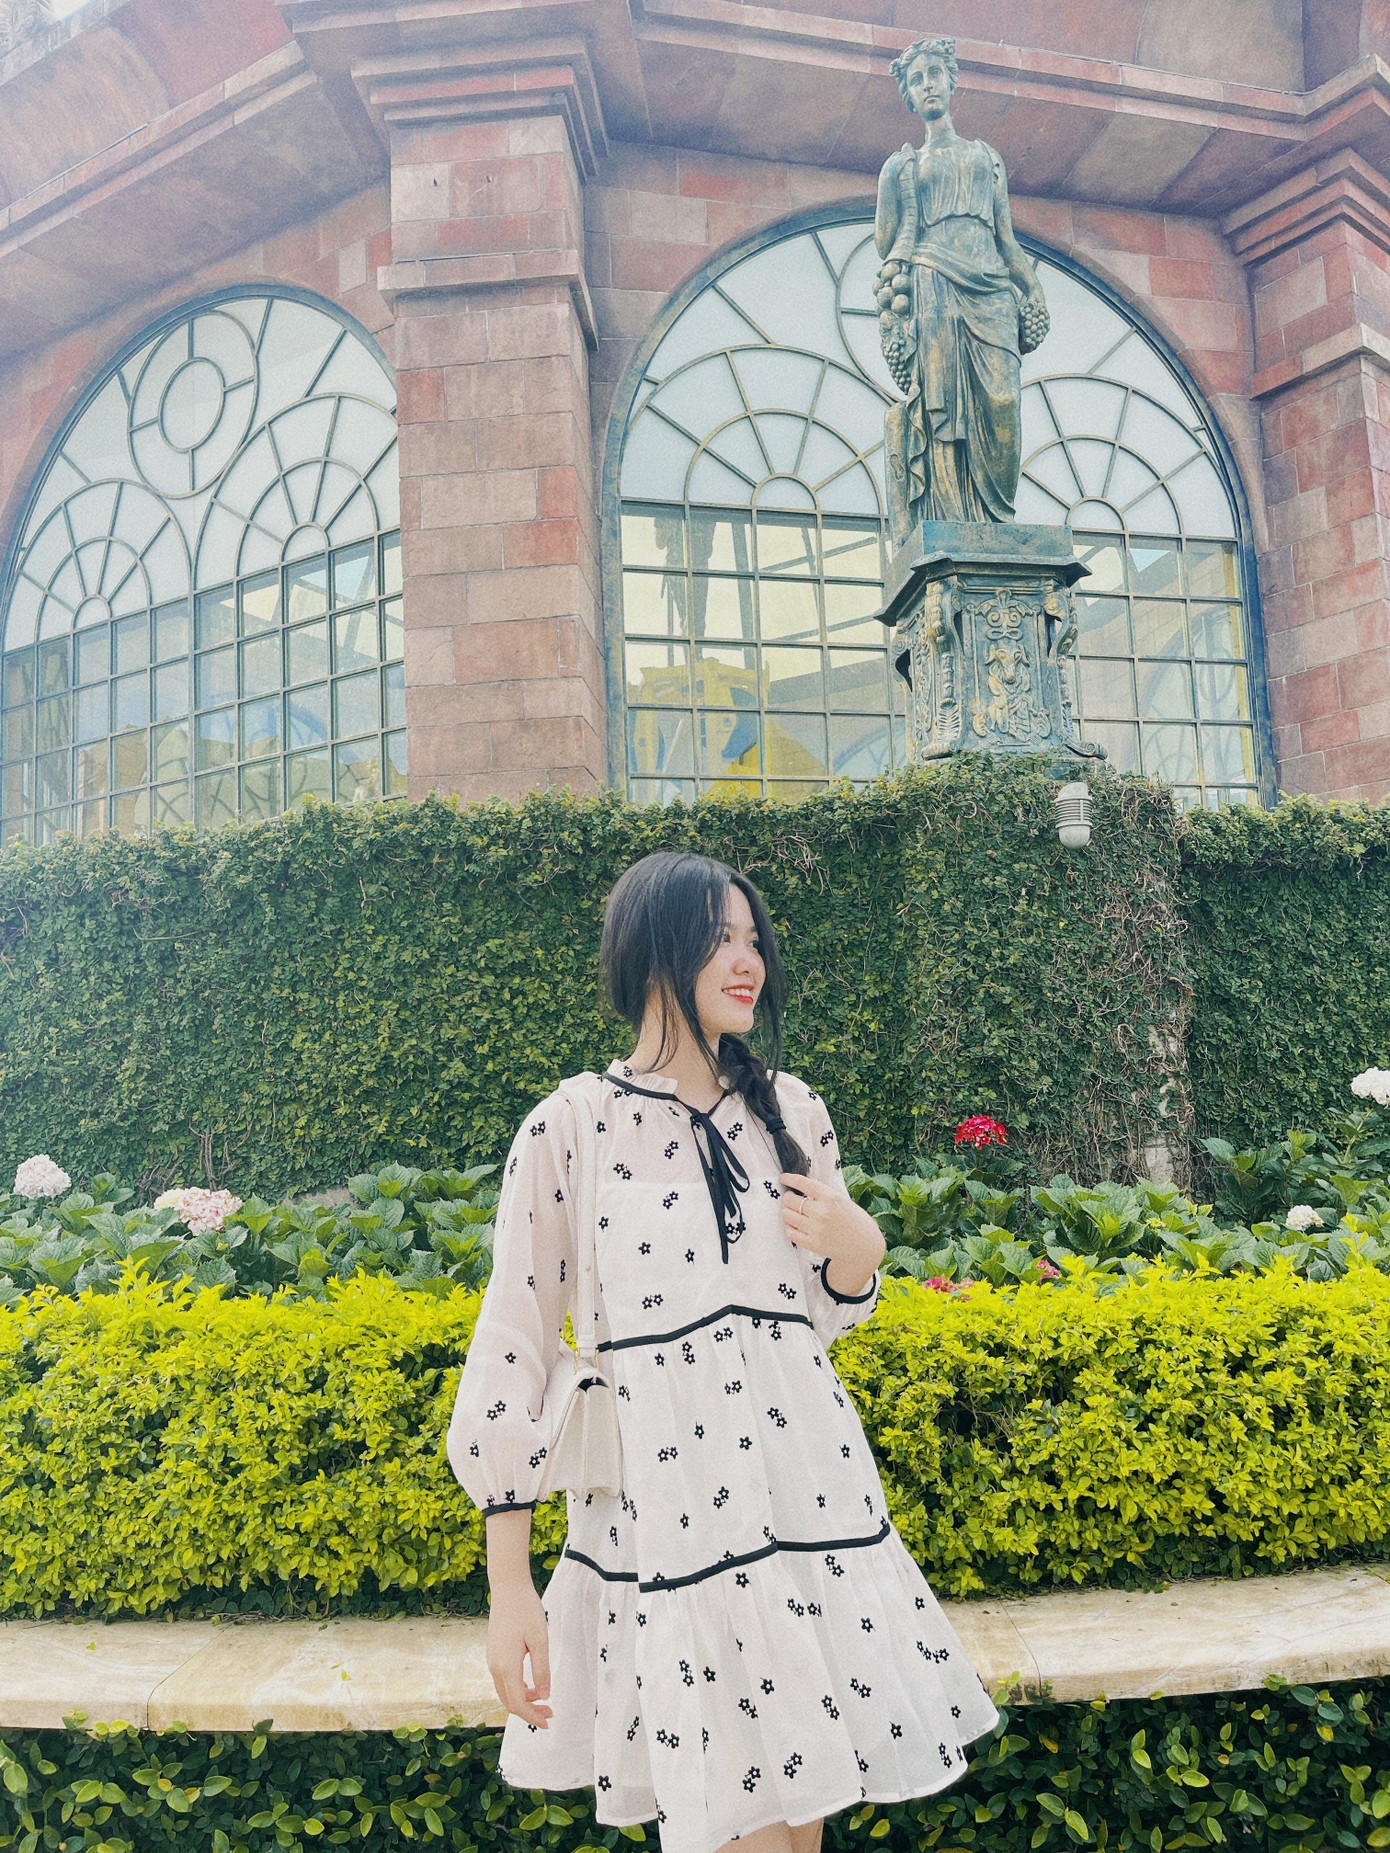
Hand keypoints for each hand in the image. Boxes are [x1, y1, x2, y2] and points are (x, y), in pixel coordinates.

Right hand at [486, 1581, 551, 1727]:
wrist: (508, 1589)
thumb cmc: (526, 1610)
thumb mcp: (540, 1640)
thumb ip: (542, 1670)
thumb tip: (544, 1695)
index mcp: (506, 1666)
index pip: (518, 1703)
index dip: (532, 1717)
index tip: (548, 1722)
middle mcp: (495, 1667)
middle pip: (510, 1702)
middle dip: (529, 1712)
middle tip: (550, 1713)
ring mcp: (492, 1660)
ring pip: (505, 1692)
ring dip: (523, 1701)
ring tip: (543, 1699)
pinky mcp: (494, 1654)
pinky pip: (503, 1681)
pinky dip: (517, 1690)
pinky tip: (531, 1685)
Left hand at [778, 1172, 884, 1270]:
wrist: (864, 1247)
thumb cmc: (854, 1220)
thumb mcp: (842, 1200)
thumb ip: (823, 1190)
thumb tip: (806, 1177)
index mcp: (831, 1197)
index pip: (802, 1182)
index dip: (789, 1178)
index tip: (783, 1178)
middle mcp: (822, 1212)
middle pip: (790, 1199)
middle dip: (789, 1198)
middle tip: (792, 1199)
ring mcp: (816, 1229)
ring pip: (787, 1215)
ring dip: (788, 1212)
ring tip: (795, 1213)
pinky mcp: (813, 1243)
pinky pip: (790, 1232)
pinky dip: (790, 1227)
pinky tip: (796, 1226)